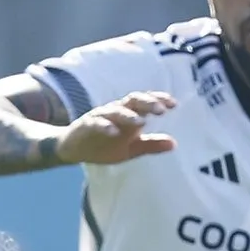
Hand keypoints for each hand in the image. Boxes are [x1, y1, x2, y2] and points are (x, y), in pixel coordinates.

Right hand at [57, 92, 176, 165]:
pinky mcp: (87, 125)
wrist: (76, 149)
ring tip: (141, 122)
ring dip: (128, 115)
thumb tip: (174, 144)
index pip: (145, 102)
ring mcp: (101, 116)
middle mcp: (116, 111)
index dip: (159, 100)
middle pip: (133, 101)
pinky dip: (105, 126)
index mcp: (129, 114)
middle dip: (148, 103)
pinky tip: (113, 132)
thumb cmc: (105, 145)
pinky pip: (96, 123)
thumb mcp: (132, 148)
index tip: (174, 104)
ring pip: (115, 110)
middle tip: (161, 110)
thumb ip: (151, 145)